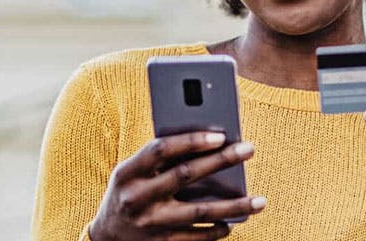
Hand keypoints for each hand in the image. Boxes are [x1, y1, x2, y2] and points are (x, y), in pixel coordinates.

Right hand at [88, 132, 265, 240]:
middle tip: (249, 148)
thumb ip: (158, 160)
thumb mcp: (130, 173)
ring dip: (233, 206)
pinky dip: (217, 229)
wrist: (105, 239)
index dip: (190, 140)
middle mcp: (137, 198)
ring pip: (199, 212)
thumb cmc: (127, 193)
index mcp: (127, 172)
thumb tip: (206, 142)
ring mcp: (150, 224)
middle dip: (220, 160)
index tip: (219, 134)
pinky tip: (233, 222)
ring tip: (260, 200)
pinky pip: (197, 237)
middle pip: (186, 175)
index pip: (161, 150)